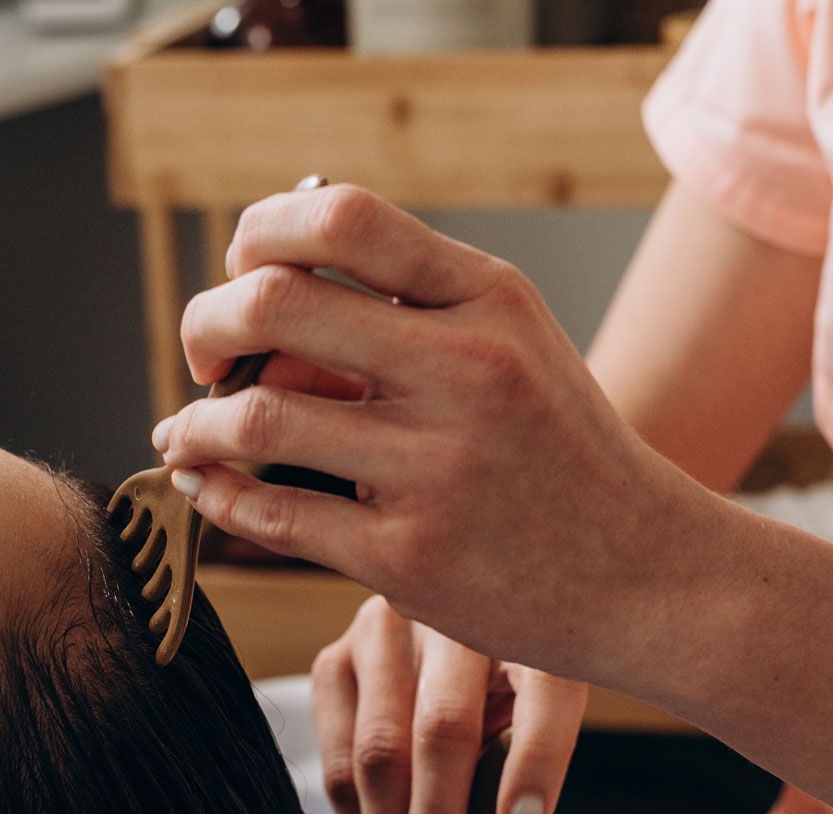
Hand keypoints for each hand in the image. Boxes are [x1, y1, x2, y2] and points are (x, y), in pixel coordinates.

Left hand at [151, 184, 704, 686]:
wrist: (646, 575)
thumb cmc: (560, 457)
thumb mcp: (511, 350)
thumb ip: (403, 316)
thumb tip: (259, 316)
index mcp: (489, 300)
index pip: (343, 219)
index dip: (260, 233)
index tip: (240, 272)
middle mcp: (466, 372)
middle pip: (275, 304)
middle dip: (206, 326)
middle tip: (199, 357)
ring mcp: (437, 469)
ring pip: (260, 418)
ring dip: (197, 423)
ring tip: (185, 433)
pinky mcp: (409, 558)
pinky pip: (273, 515)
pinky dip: (216, 494)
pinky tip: (205, 484)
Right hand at [314, 599, 586, 813]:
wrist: (445, 616)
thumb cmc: (501, 678)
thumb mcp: (528, 719)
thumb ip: (511, 787)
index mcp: (527, 617)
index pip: (542, 690)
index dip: (535, 761)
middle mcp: (449, 611)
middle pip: (443, 731)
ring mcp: (383, 632)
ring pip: (378, 750)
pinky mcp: (335, 660)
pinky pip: (337, 758)